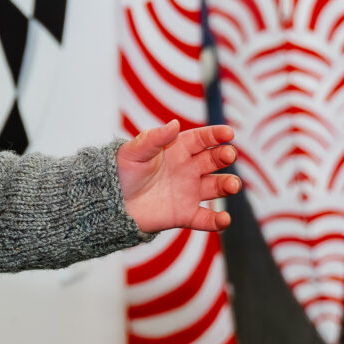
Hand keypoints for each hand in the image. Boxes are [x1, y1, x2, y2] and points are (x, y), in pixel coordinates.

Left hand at [117, 120, 240, 233]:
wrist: (110, 201)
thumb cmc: (121, 171)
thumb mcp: (134, 152)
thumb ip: (154, 139)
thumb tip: (174, 124)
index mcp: (177, 149)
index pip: (202, 139)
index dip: (216, 135)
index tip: (229, 133)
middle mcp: (188, 169)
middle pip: (214, 160)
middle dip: (225, 156)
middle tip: (228, 155)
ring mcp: (189, 191)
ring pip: (217, 186)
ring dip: (228, 184)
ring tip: (232, 185)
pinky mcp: (186, 214)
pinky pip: (206, 218)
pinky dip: (217, 220)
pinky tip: (224, 219)